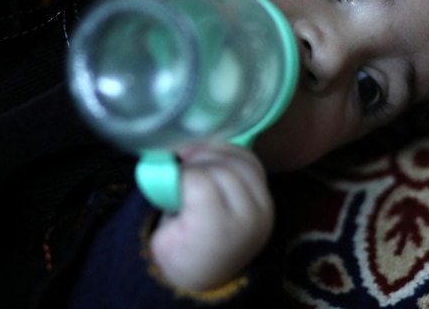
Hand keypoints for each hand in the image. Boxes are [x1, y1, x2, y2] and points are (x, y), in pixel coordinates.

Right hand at [148, 144, 273, 290]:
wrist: (209, 275)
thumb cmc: (179, 255)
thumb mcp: (161, 235)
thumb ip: (166, 199)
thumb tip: (167, 166)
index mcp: (217, 229)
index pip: (200, 180)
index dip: (181, 174)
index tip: (169, 179)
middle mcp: (247, 216)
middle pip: (221, 168)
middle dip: (196, 161)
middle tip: (180, 166)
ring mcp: (262, 208)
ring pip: (239, 161)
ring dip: (214, 154)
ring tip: (195, 159)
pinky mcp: (267, 200)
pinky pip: (251, 165)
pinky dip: (230, 155)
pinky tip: (213, 158)